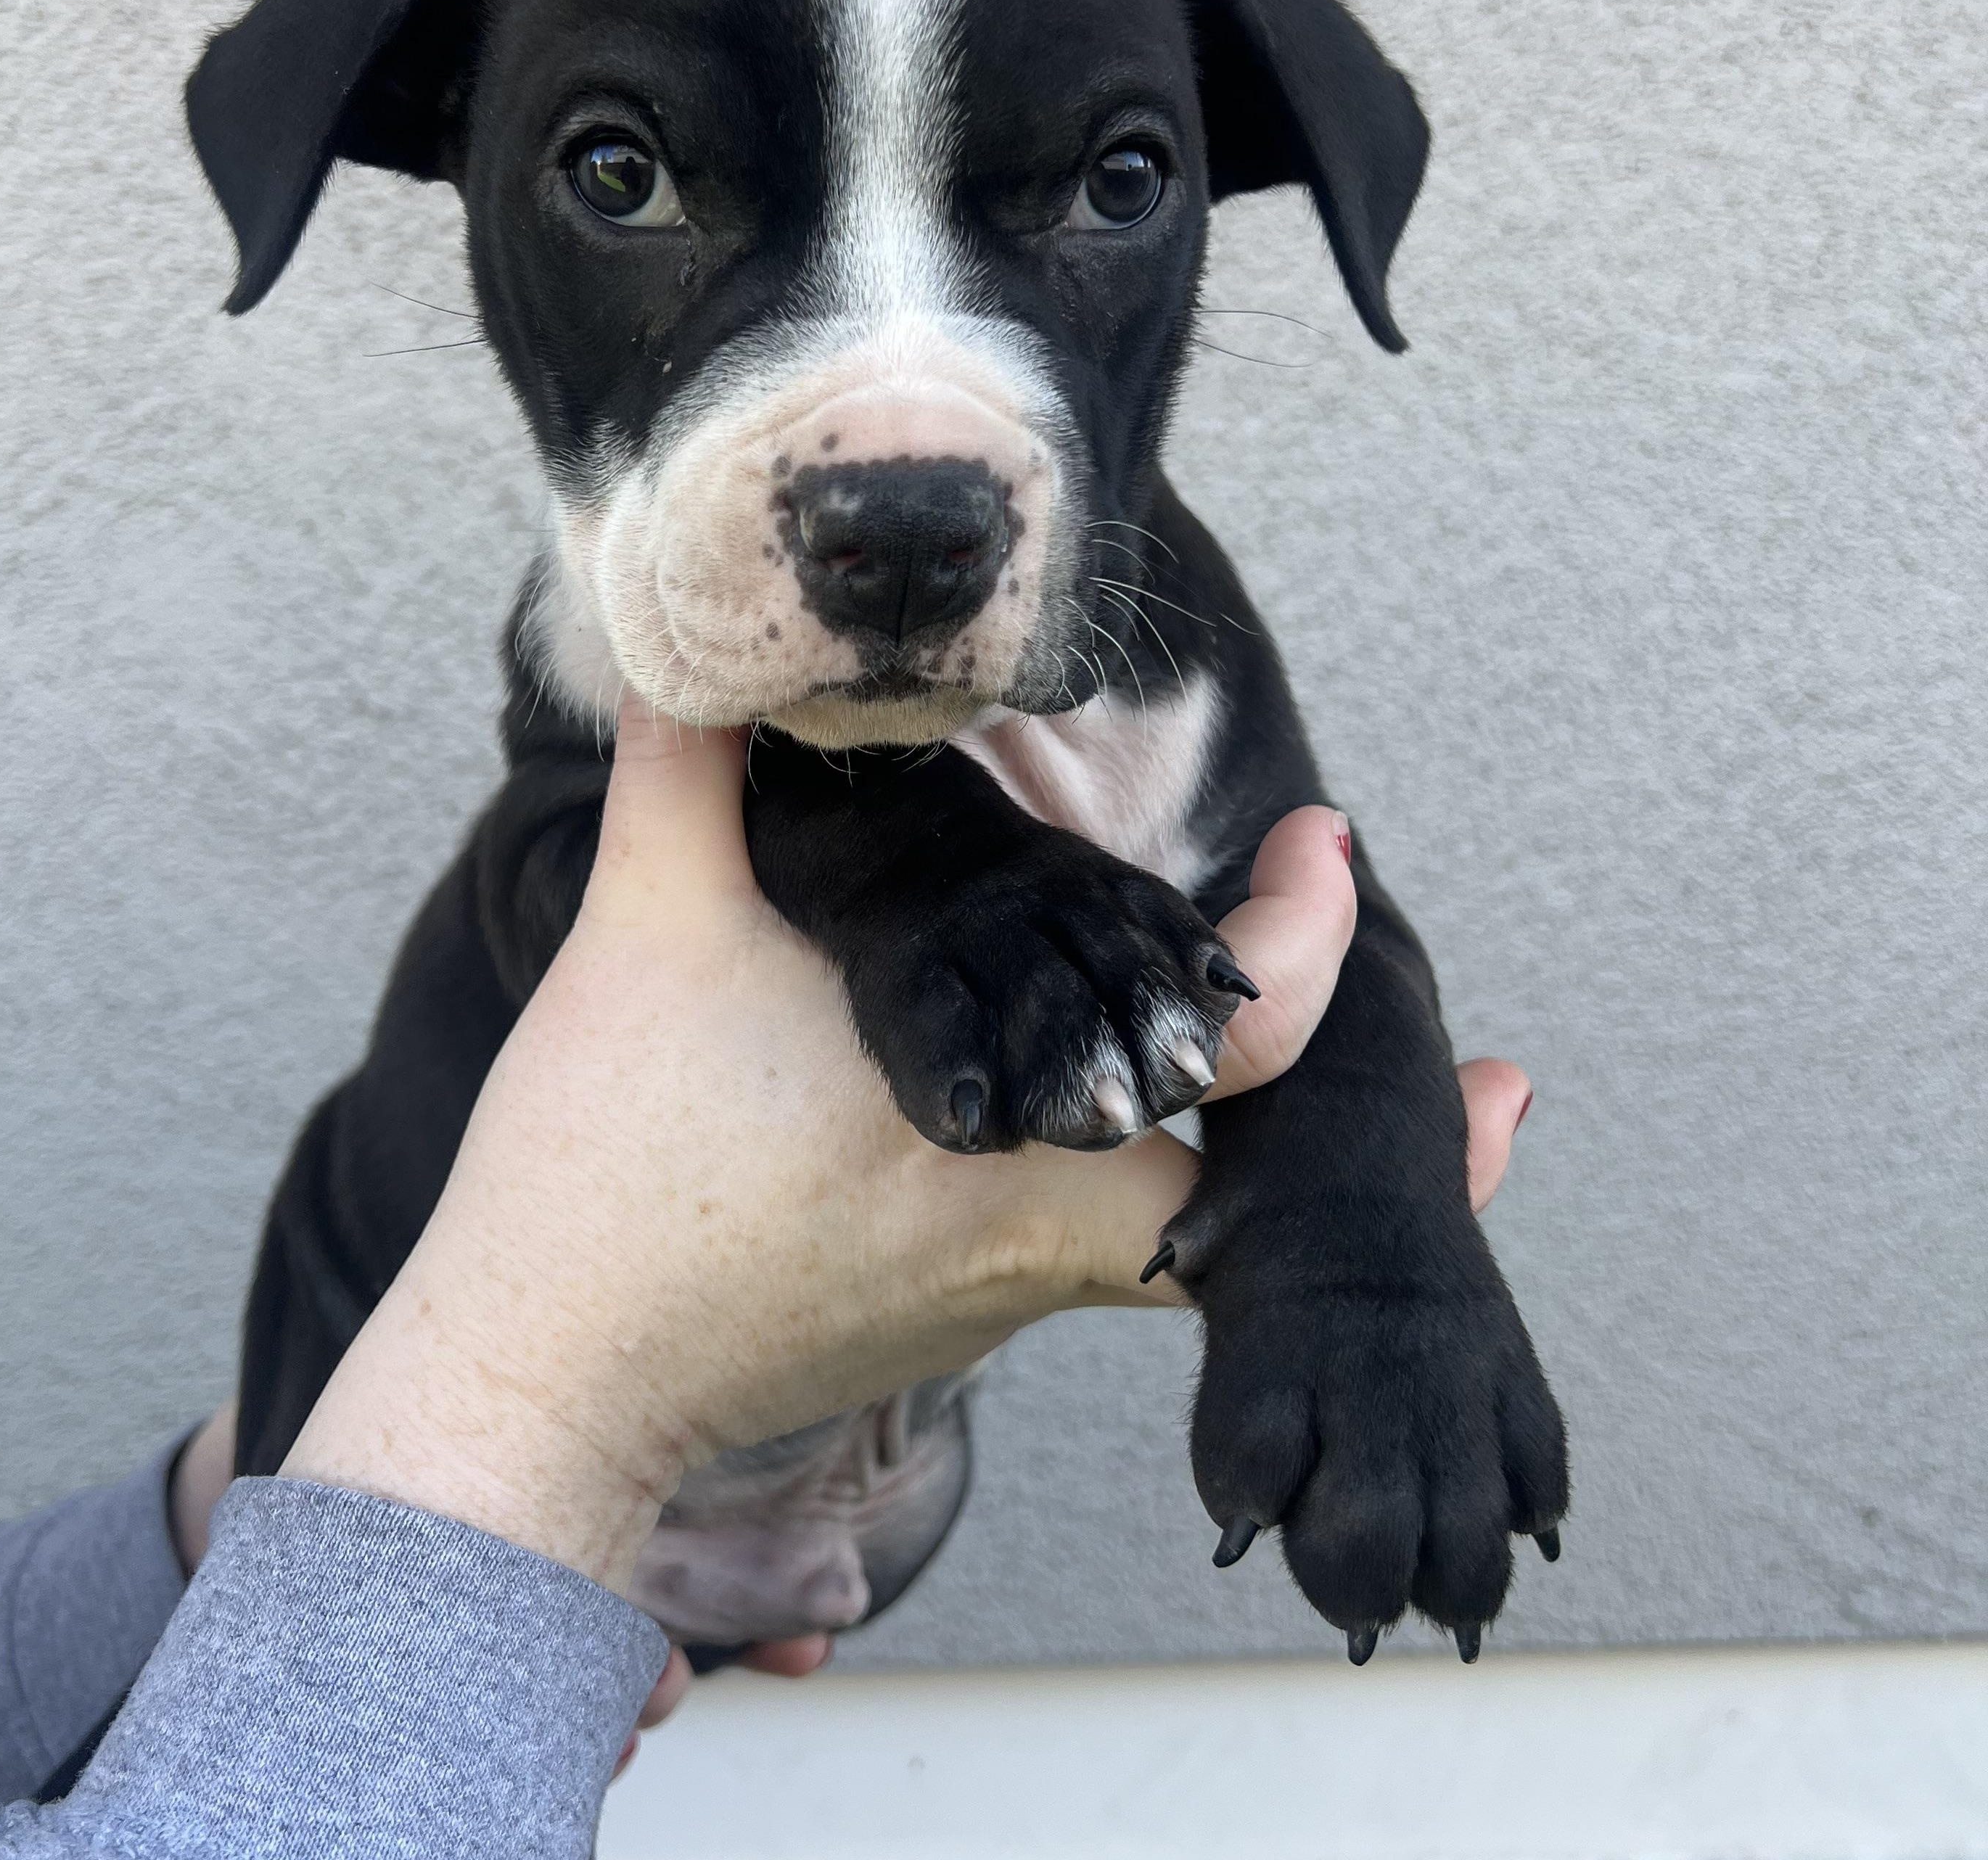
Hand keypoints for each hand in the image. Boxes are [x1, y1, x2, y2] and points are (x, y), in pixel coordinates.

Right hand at [279, 699, 1532, 1596]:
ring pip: (1194, 1234)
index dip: (1314, 945)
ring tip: (1323, 1085)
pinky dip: (1168, 1193)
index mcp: (1002, 1130)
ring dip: (1267, 1155)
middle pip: (1273, 1201)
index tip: (1334, 844)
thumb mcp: (648, 935)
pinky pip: (1107, 1257)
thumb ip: (691, 778)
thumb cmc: (607, 1178)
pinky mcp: (956, 1318)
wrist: (541, 1377)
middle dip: (1398, 1148)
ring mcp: (1002, 1295)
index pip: (1234, 1053)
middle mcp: (1035, 1235)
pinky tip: (1130, 1129)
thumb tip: (698, 662)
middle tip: (1498, 1082)